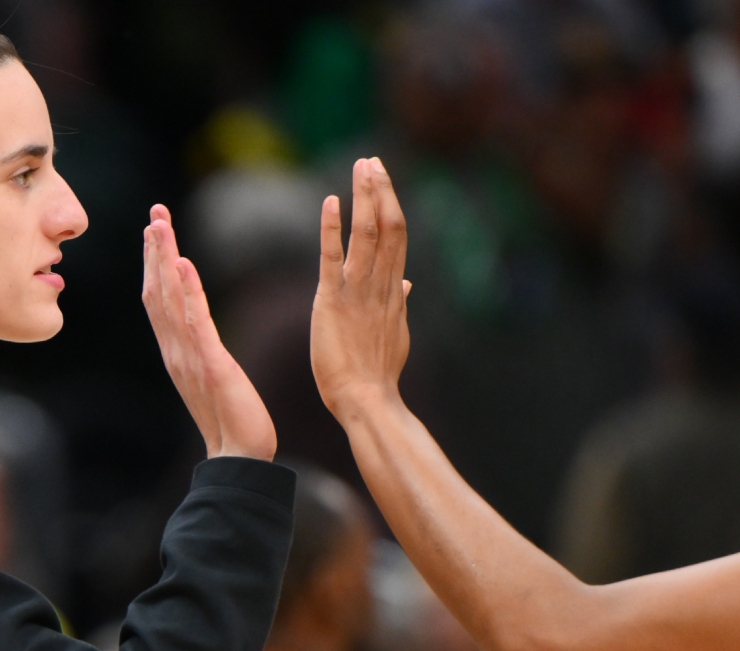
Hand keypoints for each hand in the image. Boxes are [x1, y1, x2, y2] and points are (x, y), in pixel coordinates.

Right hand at [139, 204, 276, 459]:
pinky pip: (195, 322)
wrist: (239, 458)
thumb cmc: (233, 421)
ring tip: (159, 225)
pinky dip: (187, 292)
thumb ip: (202, 352)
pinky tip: (182, 265)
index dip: (155, 264)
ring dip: (163, 259)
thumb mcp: (213, 378)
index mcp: (178, 352)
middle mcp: (176, 351)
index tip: (155, 231)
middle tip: (155, 214)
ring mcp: (189, 357)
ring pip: (169, 299)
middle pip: (156, 291)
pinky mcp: (209, 365)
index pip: (159, 300)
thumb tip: (199, 330)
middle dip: (154, 251)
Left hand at [310, 158, 411, 422]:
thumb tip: (407, 283)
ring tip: (362, 166)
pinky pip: (333, 259)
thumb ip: (399, 304)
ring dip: (366, 198)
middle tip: (372, 159)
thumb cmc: (377, 375)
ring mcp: (358, 292)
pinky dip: (333, 228)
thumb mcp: (395, 334)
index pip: (396, 238)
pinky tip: (332, 201)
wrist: (368, 402)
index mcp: (392, 292)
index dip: (390, 204)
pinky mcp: (332, 302)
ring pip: (368, 235)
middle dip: (381, 191)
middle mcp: (380, 286)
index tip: (382, 177)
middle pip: (388, 228)